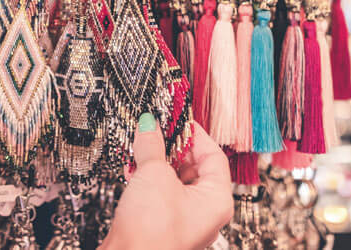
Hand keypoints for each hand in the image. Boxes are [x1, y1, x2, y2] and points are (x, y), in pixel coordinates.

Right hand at [100, 116, 233, 249]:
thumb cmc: (152, 231)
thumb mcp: (153, 175)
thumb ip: (152, 145)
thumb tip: (149, 124)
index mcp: (217, 200)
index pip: (214, 156)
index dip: (194, 134)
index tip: (176, 119)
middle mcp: (205, 212)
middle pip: (194, 167)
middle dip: (173, 147)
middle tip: (156, 128)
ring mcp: (183, 219)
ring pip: (175, 180)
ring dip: (157, 161)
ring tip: (141, 144)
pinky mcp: (161, 224)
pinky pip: (160, 193)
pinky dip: (148, 178)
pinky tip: (133, 166)